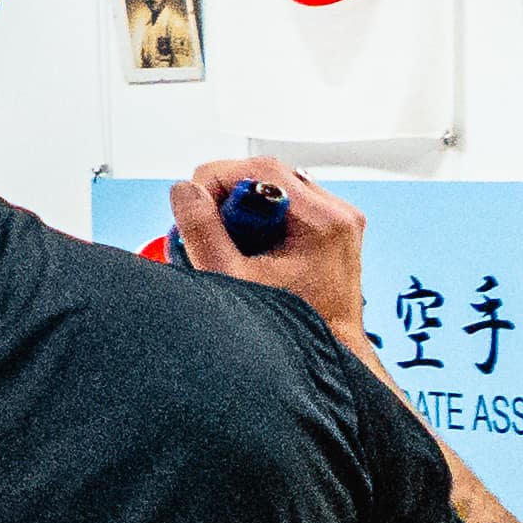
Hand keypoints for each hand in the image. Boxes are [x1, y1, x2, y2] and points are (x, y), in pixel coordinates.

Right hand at [170, 151, 369, 343]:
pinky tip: (253, 248)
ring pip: (276, 187)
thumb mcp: (232, 279)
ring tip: (234, 245)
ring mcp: (338, 222)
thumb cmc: (292, 326)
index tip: (195, 209)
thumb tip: (183, 192)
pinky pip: (288, 204)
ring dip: (244, 207)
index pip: (259, 169)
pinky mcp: (333, 231)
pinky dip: (262, 217)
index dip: (215, 181)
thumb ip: (202, 231)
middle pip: (267, 174)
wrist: (329, 353)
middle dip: (228, 196)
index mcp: (323, 222)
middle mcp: (337, 214)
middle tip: (212, 231)